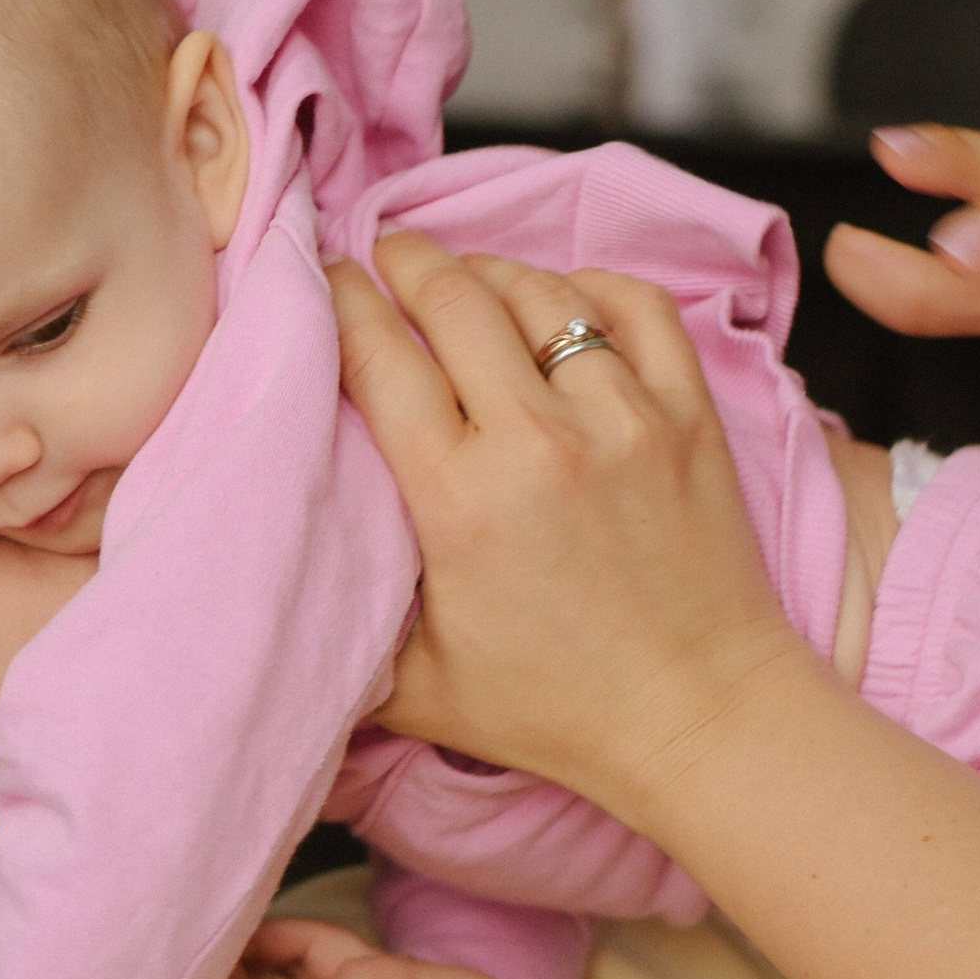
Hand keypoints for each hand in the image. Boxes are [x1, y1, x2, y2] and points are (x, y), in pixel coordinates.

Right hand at [331, 238, 811, 834]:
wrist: (701, 721)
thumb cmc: (561, 712)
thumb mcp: (416, 689)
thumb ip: (345, 622)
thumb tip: (278, 577)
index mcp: (458, 499)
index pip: (379, 353)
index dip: (339, 300)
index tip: (325, 283)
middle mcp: (540, 441)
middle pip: (453, 296)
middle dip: (405, 261)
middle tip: (384, 257)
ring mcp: (623, 419)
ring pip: (541, 292)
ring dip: (490, 271)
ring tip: (464, 278)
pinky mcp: (689, 417)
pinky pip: (638, 307)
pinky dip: (592, 285)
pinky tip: (564, 299)